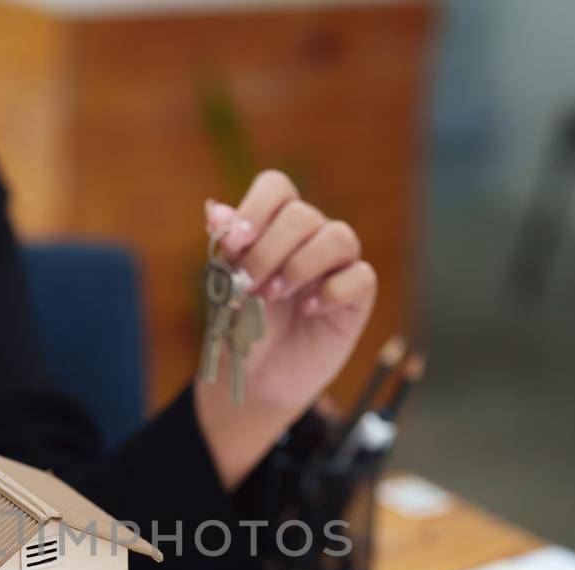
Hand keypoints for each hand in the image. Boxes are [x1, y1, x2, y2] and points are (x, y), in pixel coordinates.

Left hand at [195, 170, 376, 486]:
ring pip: (338, 237)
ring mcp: (337, 264)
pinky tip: (309, 310)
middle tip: (250, 284)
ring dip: (301, 265)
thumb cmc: (242, 326)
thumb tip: (214, 210)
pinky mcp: (357, 296)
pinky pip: (361, 276)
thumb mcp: (227, 288)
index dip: (256, 208)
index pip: (276, 187)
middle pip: (302, 214)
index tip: (234, 242)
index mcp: (275, 225)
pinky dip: (333, 291)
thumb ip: (226, 251)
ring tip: (276, 295)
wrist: (256, 376)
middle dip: (269, 249)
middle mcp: (310, 236)